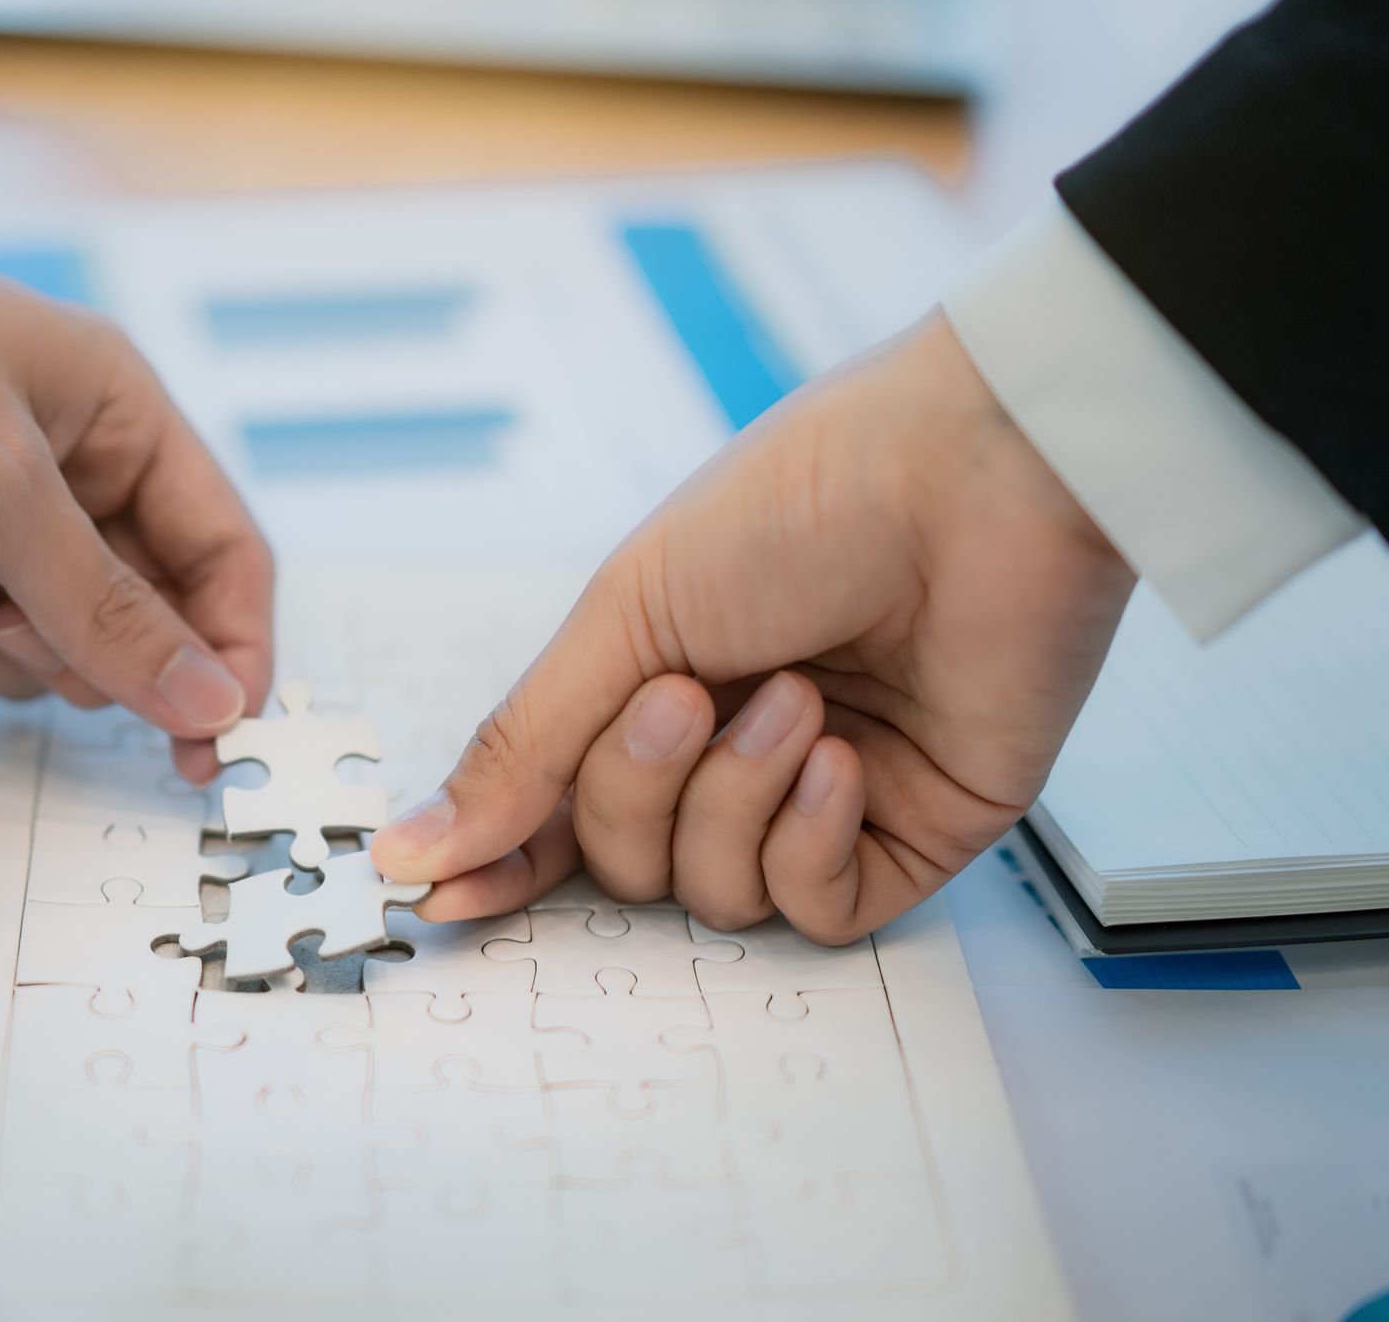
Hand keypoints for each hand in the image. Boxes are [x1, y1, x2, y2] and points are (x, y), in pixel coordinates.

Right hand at [371, 312, 1134, 942]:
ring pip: (717, 895)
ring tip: (799, 698)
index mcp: (654, 688)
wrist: (975, 477)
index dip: (504, 856)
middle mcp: (731, 756)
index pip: (560, 810)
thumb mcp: (626, 615)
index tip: (446, 896)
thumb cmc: (798, 506)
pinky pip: (817, 911)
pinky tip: (842, 757)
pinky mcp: (910, 838)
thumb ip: (524, 745)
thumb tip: (413, 848)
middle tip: (685, 697)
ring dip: (735, 799)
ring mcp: (819, 803)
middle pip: (626, 863)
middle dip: (638, 790)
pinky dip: (810, 842)